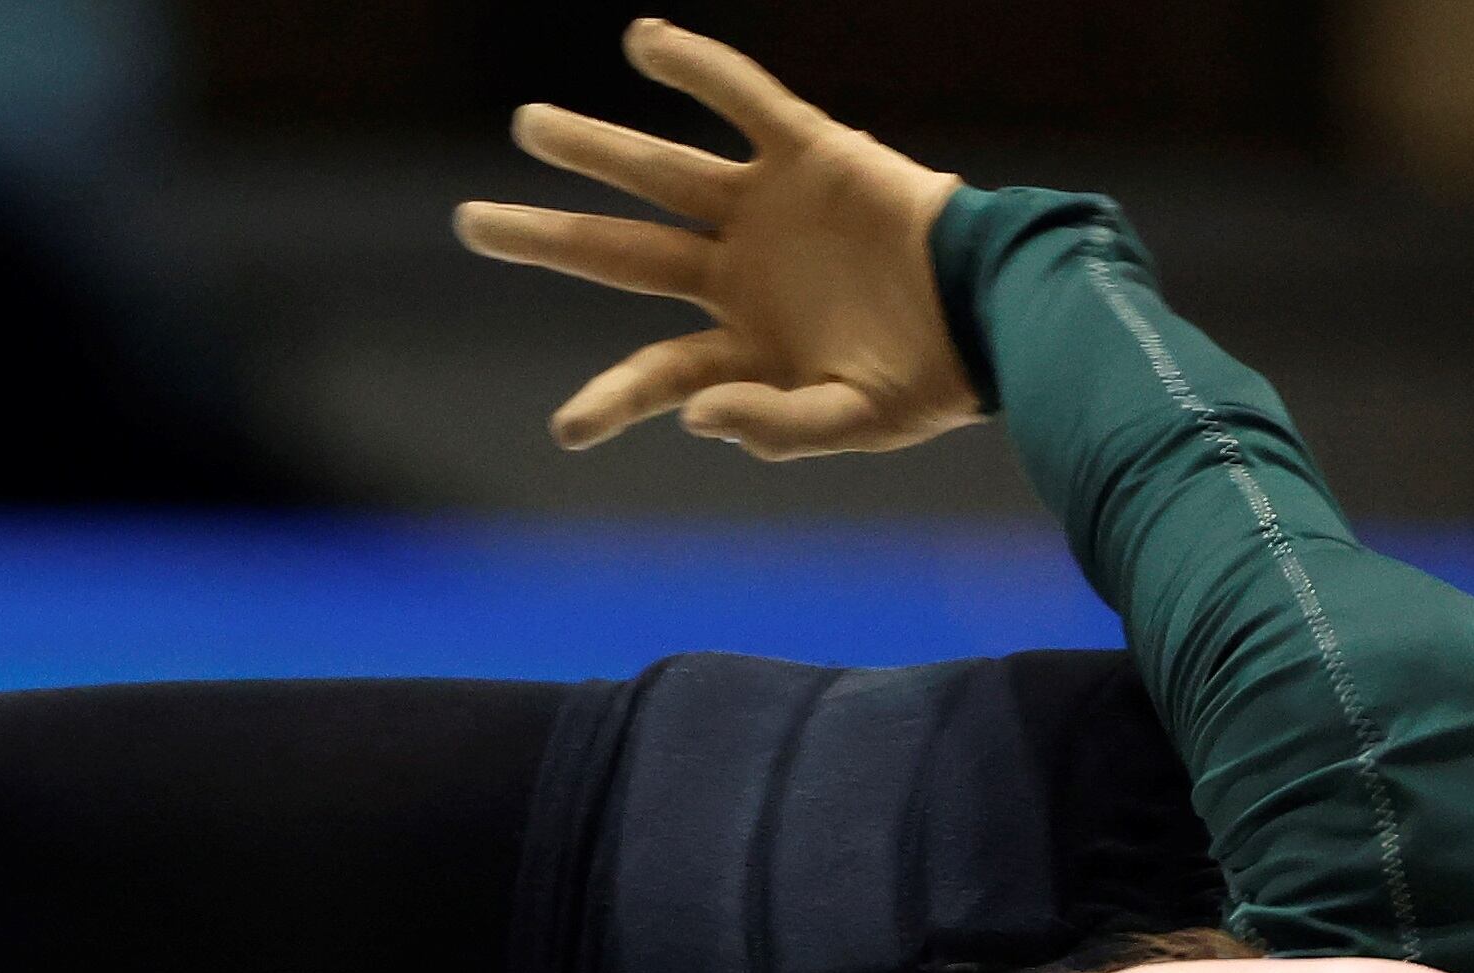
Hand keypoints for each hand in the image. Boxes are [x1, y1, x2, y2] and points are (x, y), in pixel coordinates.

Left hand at [455, 17, 978, 460]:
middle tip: (470, 223)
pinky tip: (641, 41)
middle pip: (621, 252)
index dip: (612, 400)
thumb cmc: (932, 382)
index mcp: (742, 347)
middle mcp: (737, 273)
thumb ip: (774, 425)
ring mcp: (767, 211)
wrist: (1003, 312)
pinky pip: (744, 100)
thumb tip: (693, 415)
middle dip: (546, 236)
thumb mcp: (852, 421)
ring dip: (595, 148)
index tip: (569, 431)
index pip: (656, 372)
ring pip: (661, 173)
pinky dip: (697, 68)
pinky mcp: (811, 155)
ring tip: (528, 127)